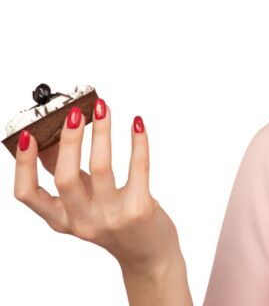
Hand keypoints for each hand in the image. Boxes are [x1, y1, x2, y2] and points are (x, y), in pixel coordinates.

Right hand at [13, 101, 180, 273]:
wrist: (150, 255)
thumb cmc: (116, 222)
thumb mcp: (85, 203)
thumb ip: (69, 175)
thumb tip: (51, 138)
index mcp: (62, 220)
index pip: (26, 194)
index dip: (23, 164)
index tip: (27, 135)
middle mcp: (84, 221)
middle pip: (65, 178)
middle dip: (68, 140)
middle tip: (74, 113)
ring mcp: (112, 217)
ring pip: (102, 168)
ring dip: (102, 133)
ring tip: (103, 108)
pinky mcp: (141, 209)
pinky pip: (138, 168)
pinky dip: (137, 142)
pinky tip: (136, 123)